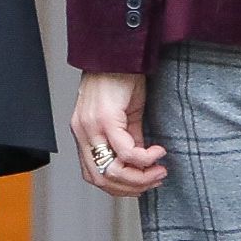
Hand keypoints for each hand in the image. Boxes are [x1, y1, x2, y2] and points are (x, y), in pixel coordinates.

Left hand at [70, 70, 164, 195]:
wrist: (118, 51)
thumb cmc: (119, 80)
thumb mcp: (123, 118)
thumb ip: (128, 141)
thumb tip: (140, 165)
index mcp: (83, 134)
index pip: (94, 176)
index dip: (120, 188)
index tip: (144, 183)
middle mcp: (82, 132)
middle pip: (101, 179)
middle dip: (132, 187)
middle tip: (155, 179)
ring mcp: (91, 126)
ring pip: (112, 171)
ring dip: (140, 177)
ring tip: (159, 169)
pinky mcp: (105, 118)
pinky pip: (126, 151)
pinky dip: (145, 159)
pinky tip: (158, 152)